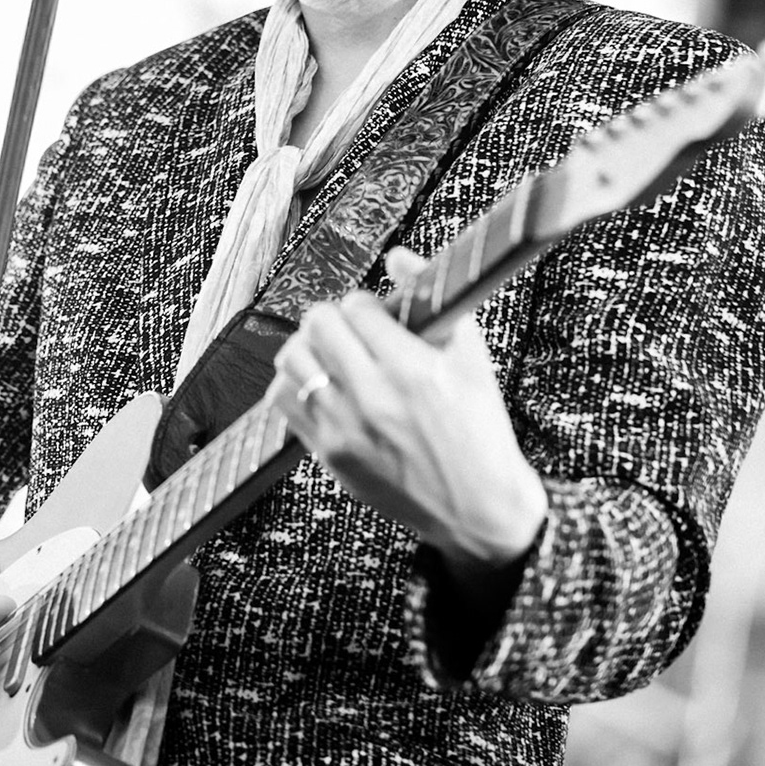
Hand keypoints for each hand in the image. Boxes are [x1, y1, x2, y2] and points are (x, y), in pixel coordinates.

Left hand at [267, 248, 547, 573]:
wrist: (479, 509)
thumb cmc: (480, 429)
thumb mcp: (472, 358)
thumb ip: (432, 301)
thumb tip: (397, 256)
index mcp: (411, 370)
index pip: (357, 306)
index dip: (368, 305)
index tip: (380, 316)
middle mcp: (372, 399)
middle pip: (317, 325)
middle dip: (335, 318)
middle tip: (353, 329)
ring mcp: (344, 430)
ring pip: (291, 359)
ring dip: (310, 347)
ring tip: (333, 354)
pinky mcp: (328, 455)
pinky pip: (283, 401)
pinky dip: (296, 383)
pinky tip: (322, 385)